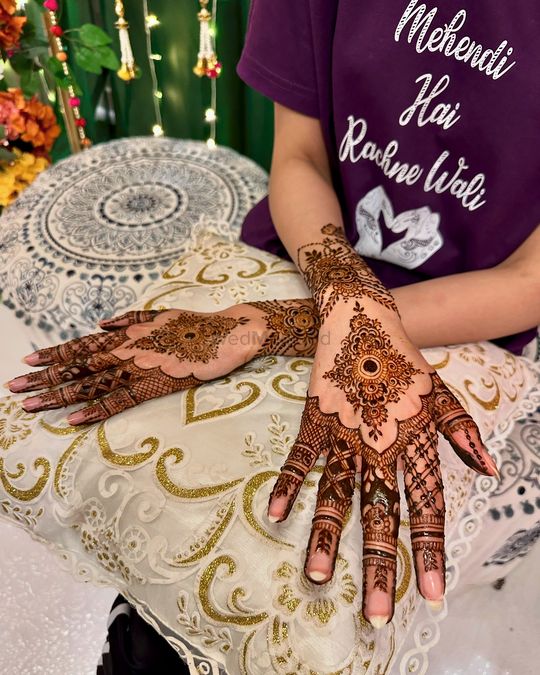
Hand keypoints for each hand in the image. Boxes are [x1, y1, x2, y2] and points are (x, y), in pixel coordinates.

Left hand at [6, 300, 318, 424]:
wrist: (231, 330)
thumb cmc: (199, 324)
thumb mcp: (162, 313)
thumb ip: (131, 319)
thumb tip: (103, 323)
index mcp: (129, 332)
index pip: (84, 344)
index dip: (55, 353)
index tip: (29, 360)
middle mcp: (130, 347)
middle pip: (80, 364)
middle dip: (45, 377)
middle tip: (14, 387)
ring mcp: (143, 365)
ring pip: (94, 382)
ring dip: (60, 394)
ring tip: (31, 405)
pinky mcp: (160, 381)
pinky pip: (122, 399)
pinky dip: (97, 410)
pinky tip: (75, 420)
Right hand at [267, 224, 499, 628]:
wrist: (364, 321)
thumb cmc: (405, 362)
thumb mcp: (442, 394)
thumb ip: (463, 434)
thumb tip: (488, 473)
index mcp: (413, 441)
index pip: (425, 506)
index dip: (428, 551)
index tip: (429, 595)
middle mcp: (378, 445)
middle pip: (379, 513)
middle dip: (378, 565)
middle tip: (377, 613)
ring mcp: (343, 433)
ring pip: (335, 493)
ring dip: (327, 536)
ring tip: (320, 578)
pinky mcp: (315, 420)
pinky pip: (299, 456)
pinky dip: (287, 483)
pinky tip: (276, 514)